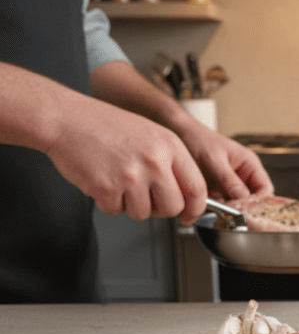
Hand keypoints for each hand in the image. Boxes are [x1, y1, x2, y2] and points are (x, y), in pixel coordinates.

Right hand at [45, 96, 208, 223]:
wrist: (66, 119)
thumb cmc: (105, 125)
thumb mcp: (151, 134)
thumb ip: (171, 162)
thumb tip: (186, 194)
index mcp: (170, 146)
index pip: (197, 188)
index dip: (196, 208)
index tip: (190, 215)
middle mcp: (155, 161)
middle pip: (173, 207)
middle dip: (160, 208)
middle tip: (146, 197)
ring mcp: (131, 176)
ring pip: (143, 213)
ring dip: (131, 204)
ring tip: (119, 180)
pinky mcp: (107, 188)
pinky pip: (116, 211)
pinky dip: (109, 202)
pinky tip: (104, 180)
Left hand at [173, 120, 273, 202]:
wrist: (180, 136)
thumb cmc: (199, 141)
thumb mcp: (214, 159)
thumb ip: (228, 179)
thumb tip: (243, 197)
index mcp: (249, 164)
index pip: (265, 188)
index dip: (260, 201)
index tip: (247, 208)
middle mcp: (244, 175)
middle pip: (254, 198)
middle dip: (243, 206)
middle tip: (230, 210)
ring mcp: (232, 183)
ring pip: (239, 203)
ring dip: (230, 207)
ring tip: (217, 203)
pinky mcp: (220, 190)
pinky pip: (225, 203)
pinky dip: (219, 206)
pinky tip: (210, 202)